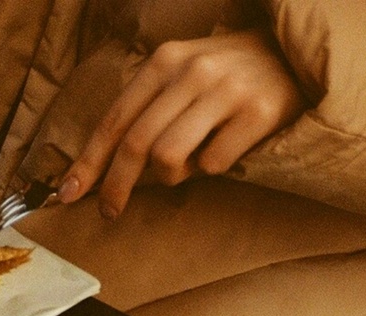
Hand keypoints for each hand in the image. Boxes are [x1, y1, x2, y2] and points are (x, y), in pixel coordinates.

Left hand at [56, 29, 307, 218]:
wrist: (298, 53)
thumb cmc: (229, 74)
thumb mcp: (182, 76)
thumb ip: (147, 111)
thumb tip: (105, 167)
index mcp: (165, 61)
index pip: (115, 120)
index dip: (88, 162)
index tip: (68, 195)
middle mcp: (192, 71)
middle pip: (135, 144)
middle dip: (116, 187)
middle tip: (111, 212)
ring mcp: (227, 90)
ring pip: (169, 158)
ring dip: (171, 176)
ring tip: (189, 164)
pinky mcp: (259, 113)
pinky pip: (213, 165)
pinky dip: (211, 169)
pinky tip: (225, 150)